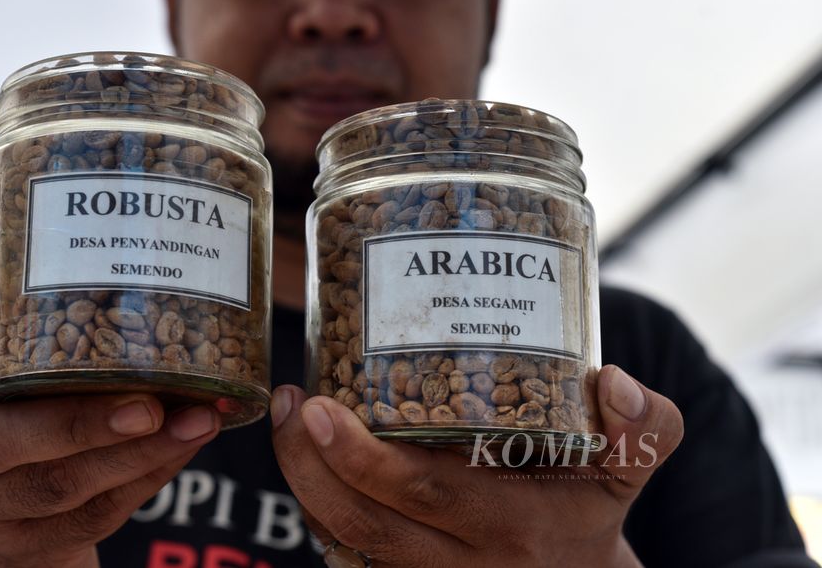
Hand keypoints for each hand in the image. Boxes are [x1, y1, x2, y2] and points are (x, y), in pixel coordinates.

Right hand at [0, 279, 220, 567]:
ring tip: (198, 419)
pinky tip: (189, 442)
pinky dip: (151, 476)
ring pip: (58, 487)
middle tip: (145, 405)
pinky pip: (96, 514)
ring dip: (139, 453)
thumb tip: (153, 260)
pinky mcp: (30, 545)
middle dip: (75, 424)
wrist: (12, 527)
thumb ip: (54, 327)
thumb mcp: (20, 372)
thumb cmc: (29, 419)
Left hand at [271, 365, 682, 566]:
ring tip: (284, 416)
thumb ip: (646, 427)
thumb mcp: (629, 470)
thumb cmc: (588, 509)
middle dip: (309, 464)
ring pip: (343, 540)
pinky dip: (318, 506)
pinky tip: (302, 455)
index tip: (318, 408)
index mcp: (508, 526)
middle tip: (289, 401)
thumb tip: (615, 382)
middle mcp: (458, 562)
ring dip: (302, 481)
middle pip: (363, 522)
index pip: (420, 495)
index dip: (360, 458)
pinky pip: (344, 550)